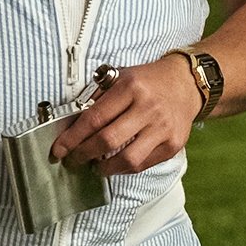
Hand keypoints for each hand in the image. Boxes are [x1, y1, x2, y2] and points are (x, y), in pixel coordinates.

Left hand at [48, 56, 202, 175]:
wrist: (186, 84)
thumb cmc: (147, 81)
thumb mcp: (121, 77)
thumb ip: (99, 98)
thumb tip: (74, 125)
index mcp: (130, 87)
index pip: (94, 118)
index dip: (72, 138)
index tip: (59, 150)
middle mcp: (148, 108)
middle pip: (108, 141)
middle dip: (83, 154)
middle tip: (72, 160)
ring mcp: (163, 129)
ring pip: (127, 160)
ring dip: (104, 168)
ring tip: (94, 166)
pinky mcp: (173, 145)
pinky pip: (143, 164)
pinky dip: (124, 168)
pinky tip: (114, 164)